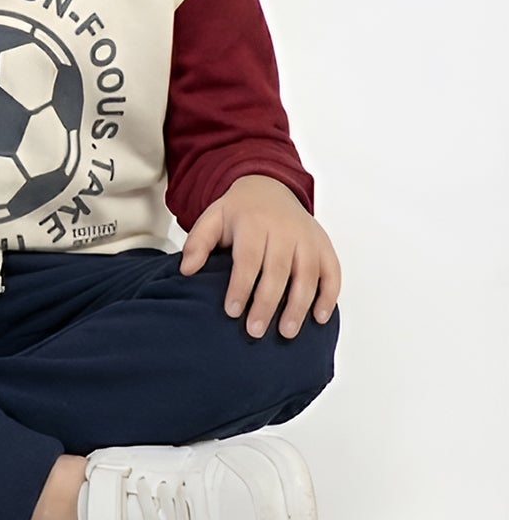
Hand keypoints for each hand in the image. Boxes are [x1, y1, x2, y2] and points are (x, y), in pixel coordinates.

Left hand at [180, 174, 340, 338]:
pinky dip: (329, 295)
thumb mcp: (212, 218)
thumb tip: (187, 270)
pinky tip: (319, 318)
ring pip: (307, 274)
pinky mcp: (324, 245)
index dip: (241, 286)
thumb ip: (197, 243)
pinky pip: (332, 271)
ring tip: (287, 333)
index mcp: (253, 222)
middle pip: (278, 270)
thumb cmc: (239, 213)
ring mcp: (307, 237)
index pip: (248, 258)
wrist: (269, 187)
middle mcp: (284, 229)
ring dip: (299, 306)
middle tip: (255, 331)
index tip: (231, 312)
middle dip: (267, 303)